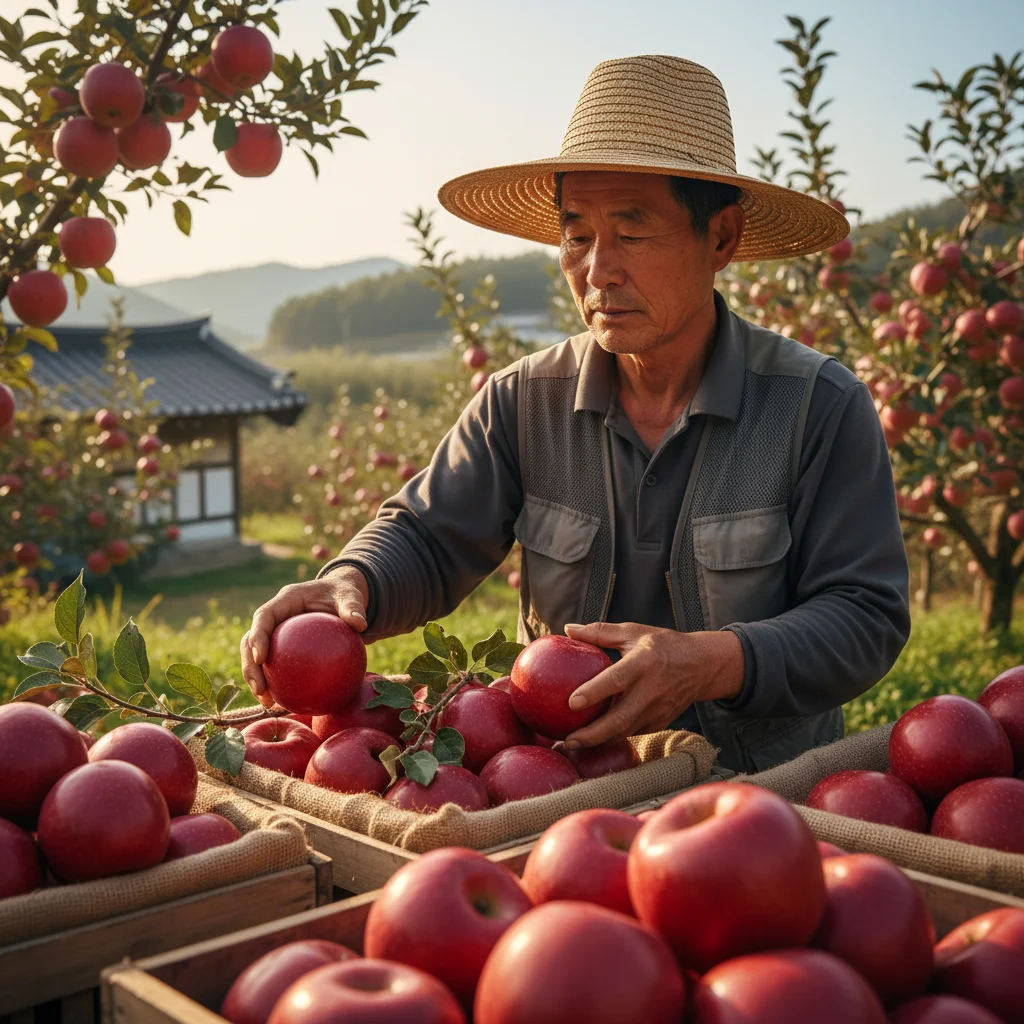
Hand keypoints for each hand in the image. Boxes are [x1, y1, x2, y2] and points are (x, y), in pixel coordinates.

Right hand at [240, 566, 368, 705]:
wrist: (341, 597)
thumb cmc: (343, 595)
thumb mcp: (350, 596)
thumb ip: (352, 608)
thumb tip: (360, 623)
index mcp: (286, 600)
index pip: (264, 617)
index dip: (257, 637)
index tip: (262, 659)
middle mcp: (276, 616)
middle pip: (250, 641)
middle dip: (250, 666)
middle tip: (260, 690)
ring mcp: (276, 632)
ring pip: (256, 657)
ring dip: (257, 681)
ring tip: (268, 703)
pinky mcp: (282, 647)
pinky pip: (276, 667)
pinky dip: (277, 685)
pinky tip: (285, 704)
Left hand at [561, 621, 744, 747]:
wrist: (702, 666)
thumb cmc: (662, 645)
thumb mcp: (633, 632)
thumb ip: (600, 632)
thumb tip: (568, 629)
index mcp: (644, 662)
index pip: (616, 679)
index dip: (594, 692)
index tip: (571, 702)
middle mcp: (652, 690)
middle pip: (620, 719)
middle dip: (592, 734)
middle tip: (567, 739)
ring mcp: (658, 710)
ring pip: (625, 732)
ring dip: (598, 741)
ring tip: (573, 744)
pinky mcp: (660, 722)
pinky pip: (632, 733)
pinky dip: (612, 737)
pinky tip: (592, 740)